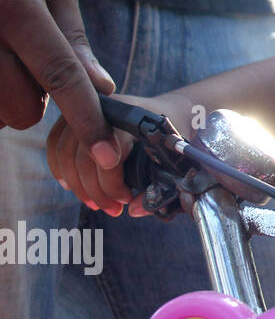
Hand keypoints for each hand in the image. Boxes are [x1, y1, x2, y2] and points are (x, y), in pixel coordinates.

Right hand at [0, 0, 117, 159]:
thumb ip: (72, 35)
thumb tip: (100, 87)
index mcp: (16, 5)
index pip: (60, 74)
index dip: (87, 118)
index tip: (107, 154)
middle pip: (21, 105)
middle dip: (37, 104)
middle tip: (32, 70)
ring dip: (6, 99)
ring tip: (5, 60)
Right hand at [46, 91, 194, 217]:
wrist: (169, 111)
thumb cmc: (173, 136)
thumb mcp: (174, 158)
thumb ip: (159, 185)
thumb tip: (134, 210)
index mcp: (132, 116)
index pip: (107, 154)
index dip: (111, 183)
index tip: (125, 198)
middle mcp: (104, 108)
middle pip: (81, 155)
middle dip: (95, 190)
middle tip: (113, 208)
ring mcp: (85, 111)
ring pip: (65, 152)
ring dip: (78, 185)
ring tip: (97, 203)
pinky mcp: (74, 117)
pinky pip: (55, 145)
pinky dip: (61, 169)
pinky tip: (72, 186)